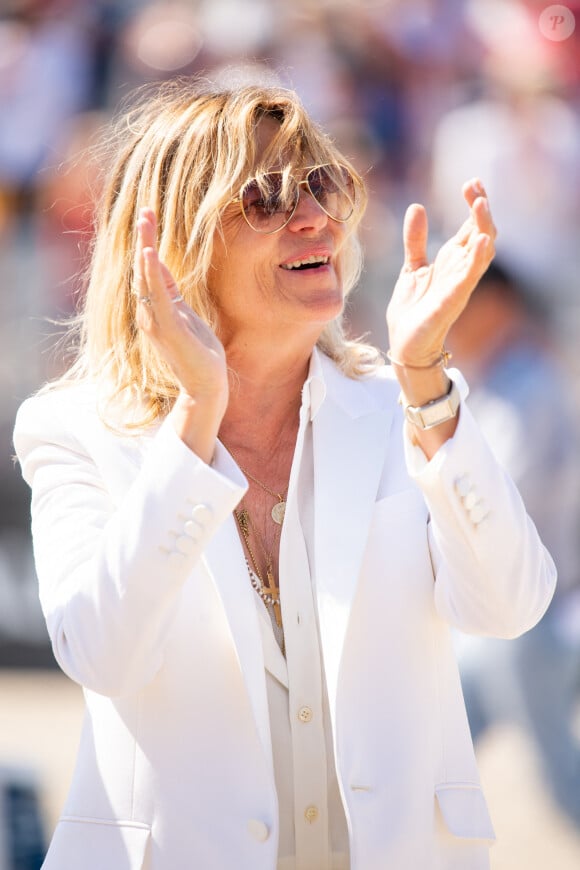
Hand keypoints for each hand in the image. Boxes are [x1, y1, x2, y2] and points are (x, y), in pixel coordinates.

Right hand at [134, 208, 227, 458]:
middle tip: (145, 208)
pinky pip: (157, 297)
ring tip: (145, 220)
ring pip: (146, 279)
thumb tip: (160, 266)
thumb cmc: (199, 353)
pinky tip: (150, 255)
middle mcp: (150, 313)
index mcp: (156, 309)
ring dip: (145, 248)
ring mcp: (157, 322)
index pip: (148, 270)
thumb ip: (172, 293)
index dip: (147, 242)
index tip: (148, 214)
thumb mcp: (186, 314)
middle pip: (142, 269)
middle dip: (144, 238)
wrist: (206, 386)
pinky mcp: (169, 329)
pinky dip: (152, 275)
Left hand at [386, 178, 495, 366]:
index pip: (471, 226)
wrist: (405, 345)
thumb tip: (417, 207)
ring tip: (481, 205)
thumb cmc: (412, 310)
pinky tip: (480, 240)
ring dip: (483, 227)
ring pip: (482, 252)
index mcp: (453, 261)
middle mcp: (461, 270)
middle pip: (482, 233)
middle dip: (481, 209)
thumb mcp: (412, 268)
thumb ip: (416, 240)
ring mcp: (459, 285)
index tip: (470, 182)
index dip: (474, 203)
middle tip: (475, 186)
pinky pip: (470, 277)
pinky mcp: (452, 300)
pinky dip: (477, 258)